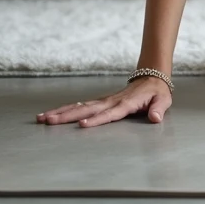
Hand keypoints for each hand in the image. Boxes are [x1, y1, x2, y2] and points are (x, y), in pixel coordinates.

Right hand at [36, 76, 171, 127]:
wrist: (152, 78)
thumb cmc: (157, 93)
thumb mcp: (163, 100)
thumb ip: (159, 109)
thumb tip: (155, 118)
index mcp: (126, 103)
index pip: (110, 113)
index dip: (97, 119)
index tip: (82, 125)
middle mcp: (111, 101)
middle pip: (87, 109)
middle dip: (68, 116)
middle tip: (49, 121)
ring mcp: (104, 100)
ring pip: (79, 106)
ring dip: (60, 112)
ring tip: (41, 119)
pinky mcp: (100, 102)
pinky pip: (80, 106)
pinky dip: (65, 110)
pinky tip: (50, 115)